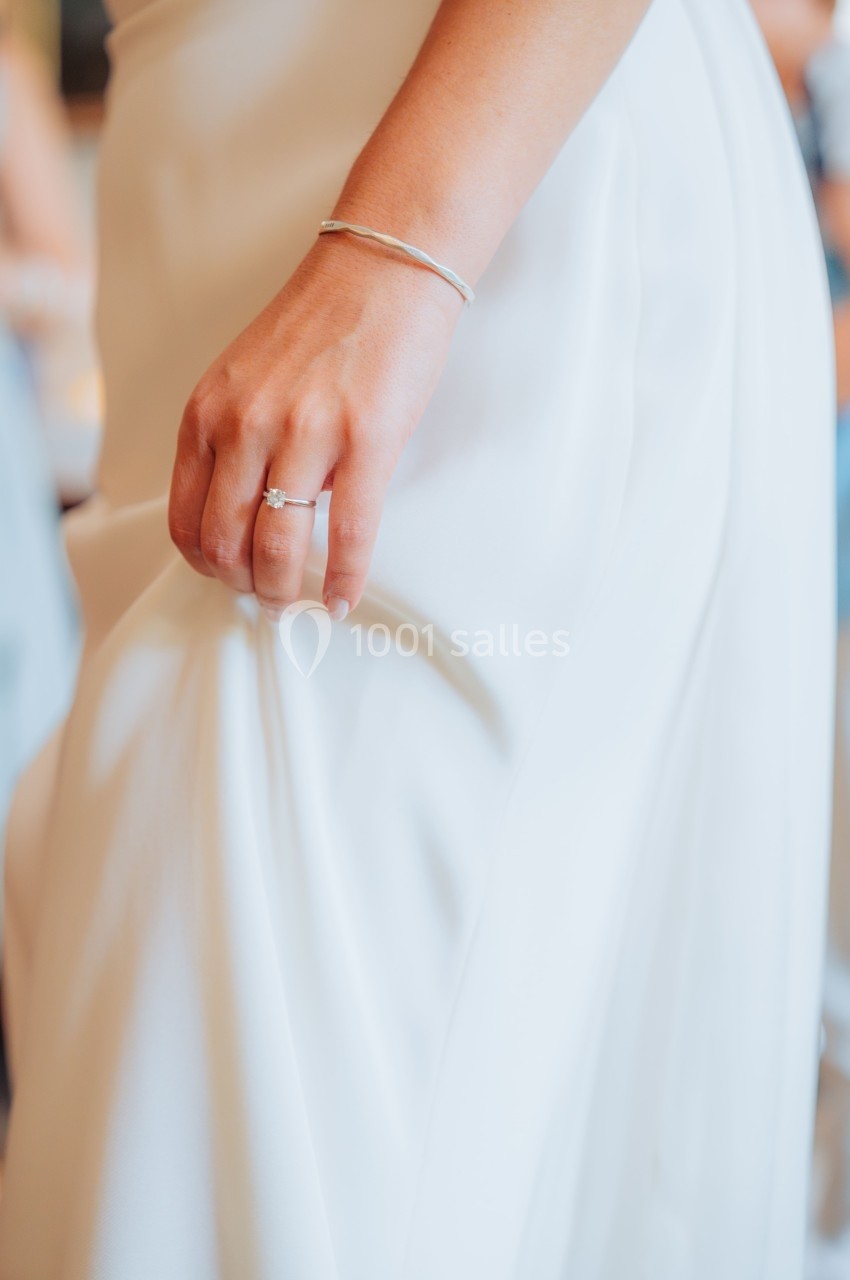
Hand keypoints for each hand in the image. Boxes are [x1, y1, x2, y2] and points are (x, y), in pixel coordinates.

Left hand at [168, 231, 462, 618]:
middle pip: (225, 544)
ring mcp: (303, 435)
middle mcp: (244, 427)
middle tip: (269, 599)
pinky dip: (342, 581)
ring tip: (300, 606)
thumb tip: (251, 513)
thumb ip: (235, 440)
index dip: (206, 564)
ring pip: (276, 548)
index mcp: (208, 413)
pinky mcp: (364, 441)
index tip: (230, 577)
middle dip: (244, 587)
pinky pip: (346, 535)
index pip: (185, 519)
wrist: (383, 267)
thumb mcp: (246, 378)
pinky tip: (342, 599)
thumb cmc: (320, 324)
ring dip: (284, 593)